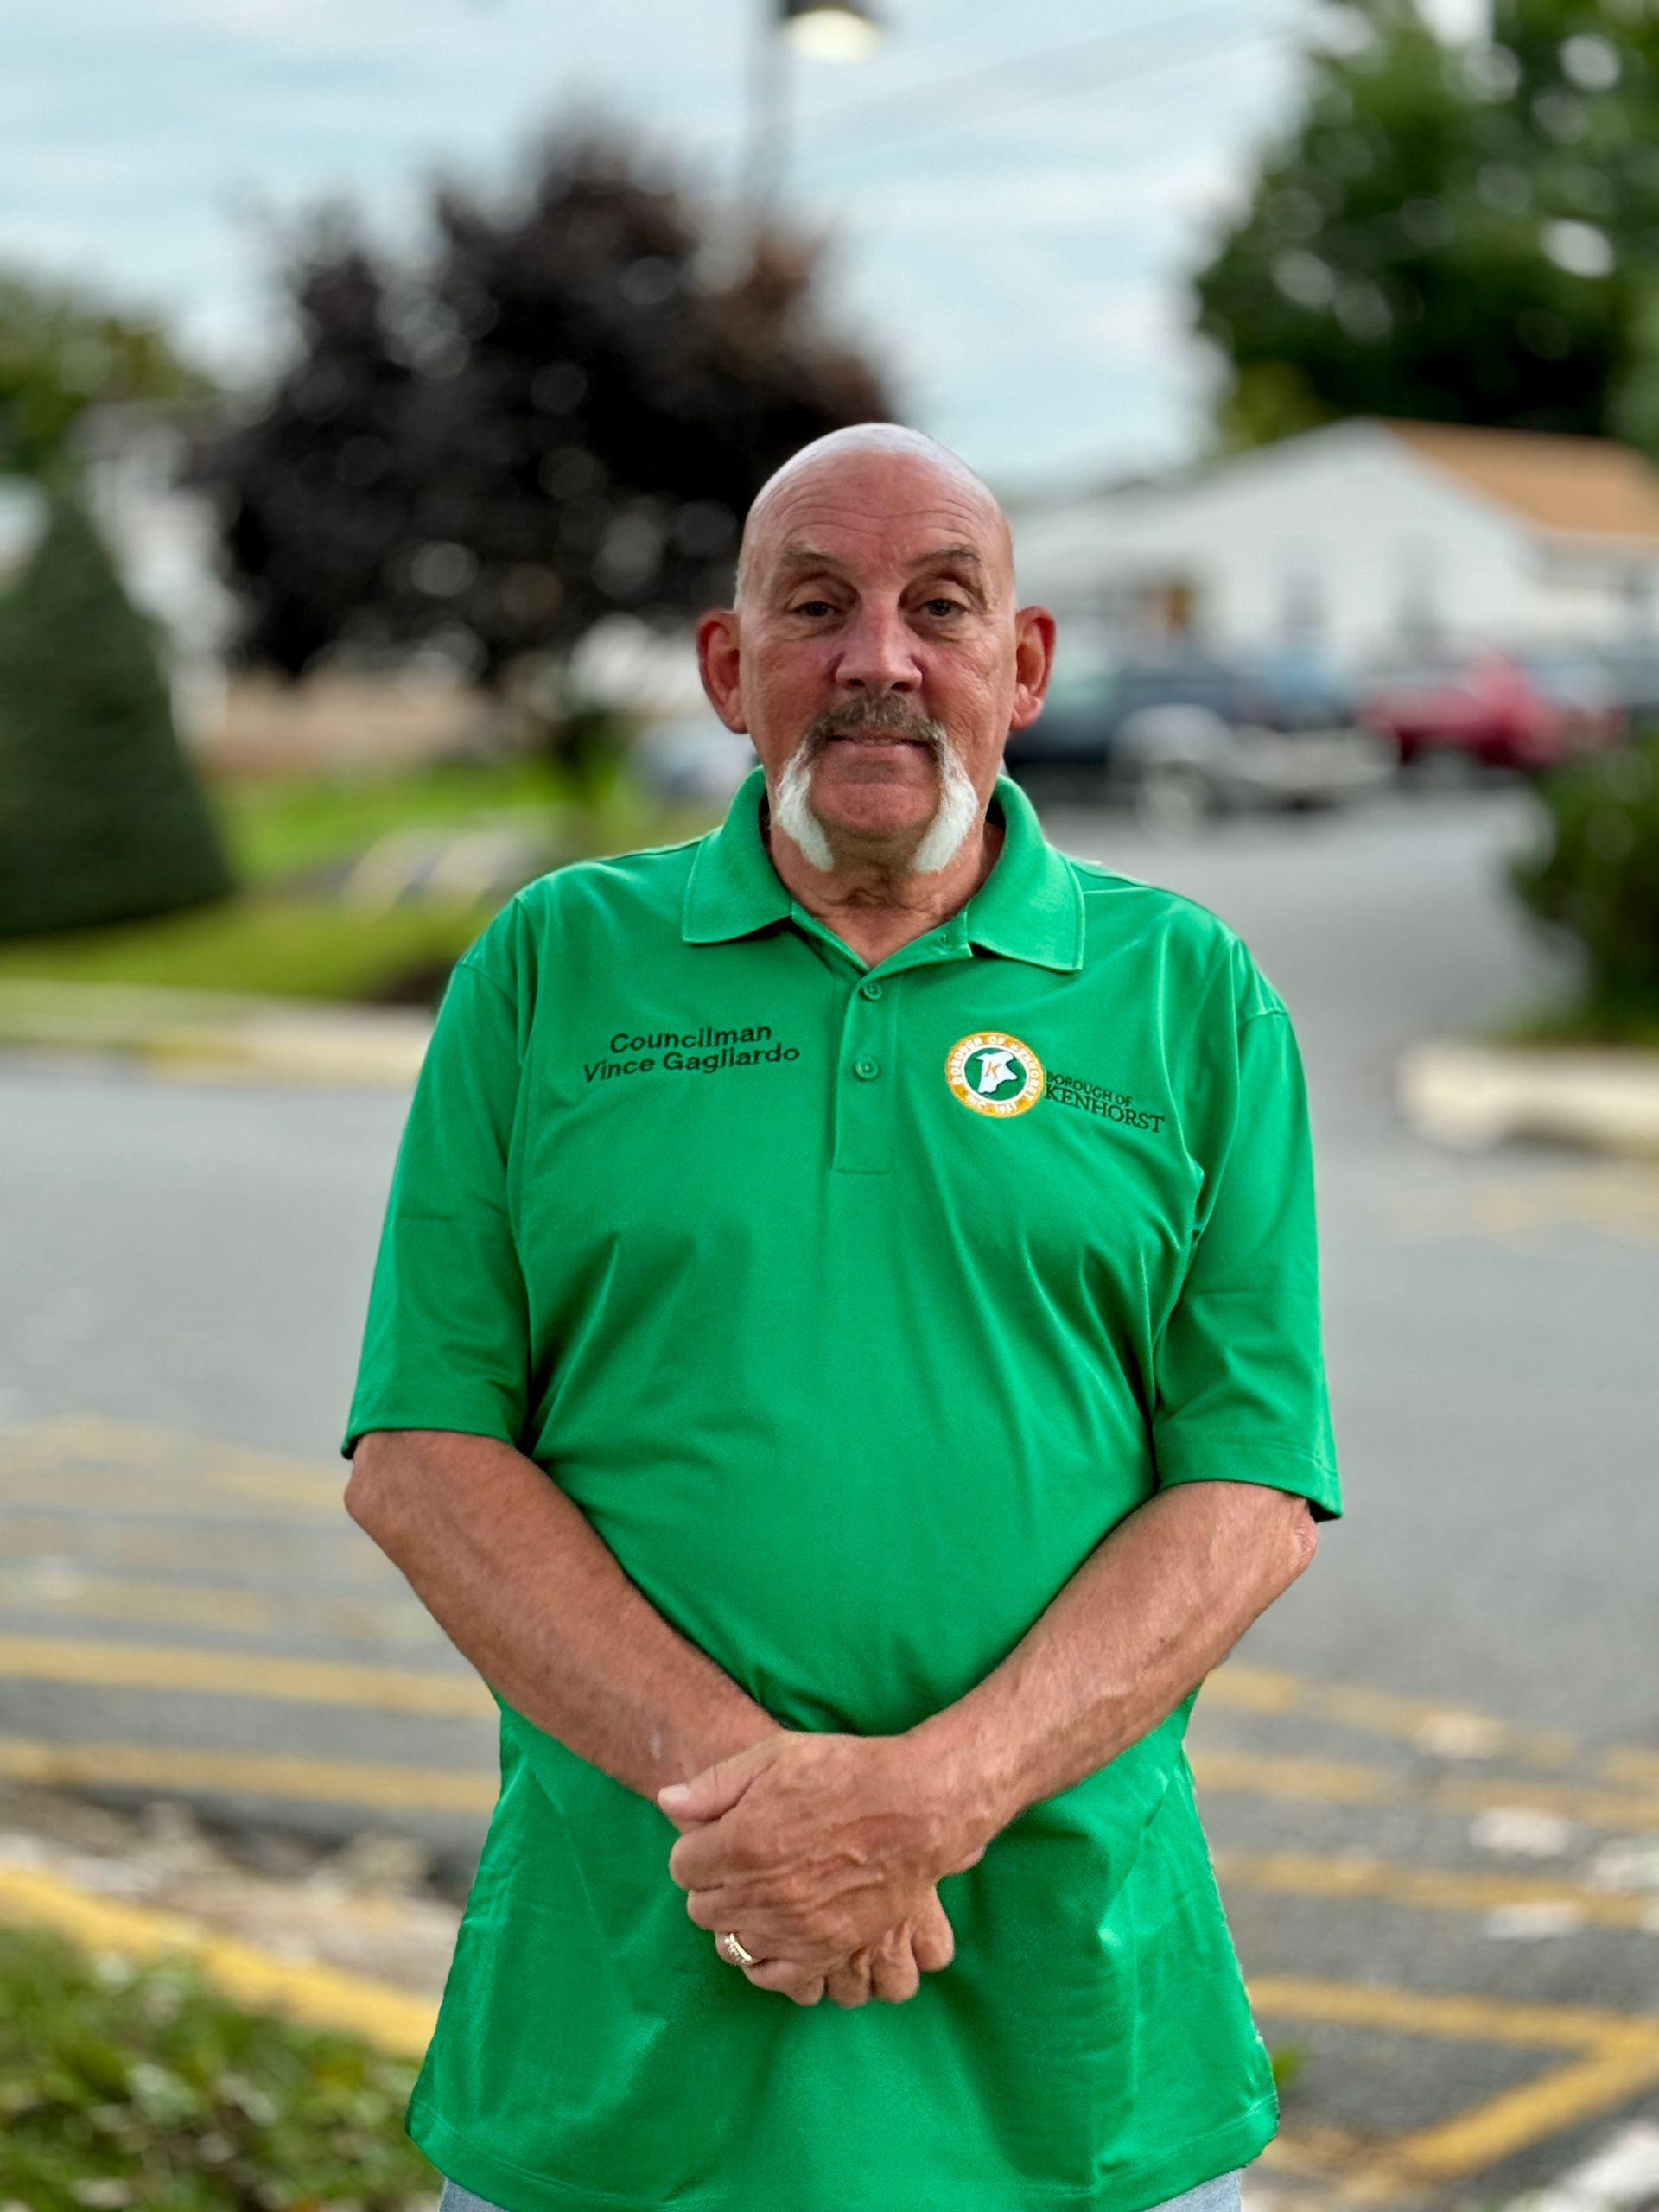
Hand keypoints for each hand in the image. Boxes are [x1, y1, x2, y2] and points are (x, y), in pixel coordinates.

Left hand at [658, 1733, 985, 1992]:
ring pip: (732, 1944)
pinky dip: (765, 1959)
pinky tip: (775, 1932)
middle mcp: (761, 1893)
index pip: (682, 1866)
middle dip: (712, 1884)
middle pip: (702, 1908)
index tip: (717, 1838)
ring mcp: (794, 1928)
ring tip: (757, 1895)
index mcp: (741, 1842)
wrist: (915, 1807)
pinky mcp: (826, 1951)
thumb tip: (667, 1803)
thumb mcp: (774, 1756)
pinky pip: (774, 1976)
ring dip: (736, 1920)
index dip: (697, 1848)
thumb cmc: (844, 1772)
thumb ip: (714, 1784)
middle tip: (737, 1864)